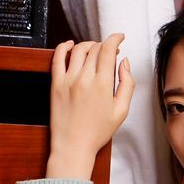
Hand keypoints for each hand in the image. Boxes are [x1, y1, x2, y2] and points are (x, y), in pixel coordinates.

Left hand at [46, 33, 134, 178]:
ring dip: (87, 45)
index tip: (119, 37)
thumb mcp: (122, 111)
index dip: (115, 39)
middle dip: (104, 44)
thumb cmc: (97, 132)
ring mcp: (68, 80)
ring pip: (77, 50)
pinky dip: (64, 46)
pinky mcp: (55, 84)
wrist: (73, 146)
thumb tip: (124, 62)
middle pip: (94, 48)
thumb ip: (127, 84)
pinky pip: (57, 58)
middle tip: (109, 50)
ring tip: (93, 49)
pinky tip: (69, 45)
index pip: (107, 50)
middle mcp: (84, 79)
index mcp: (102, 85)